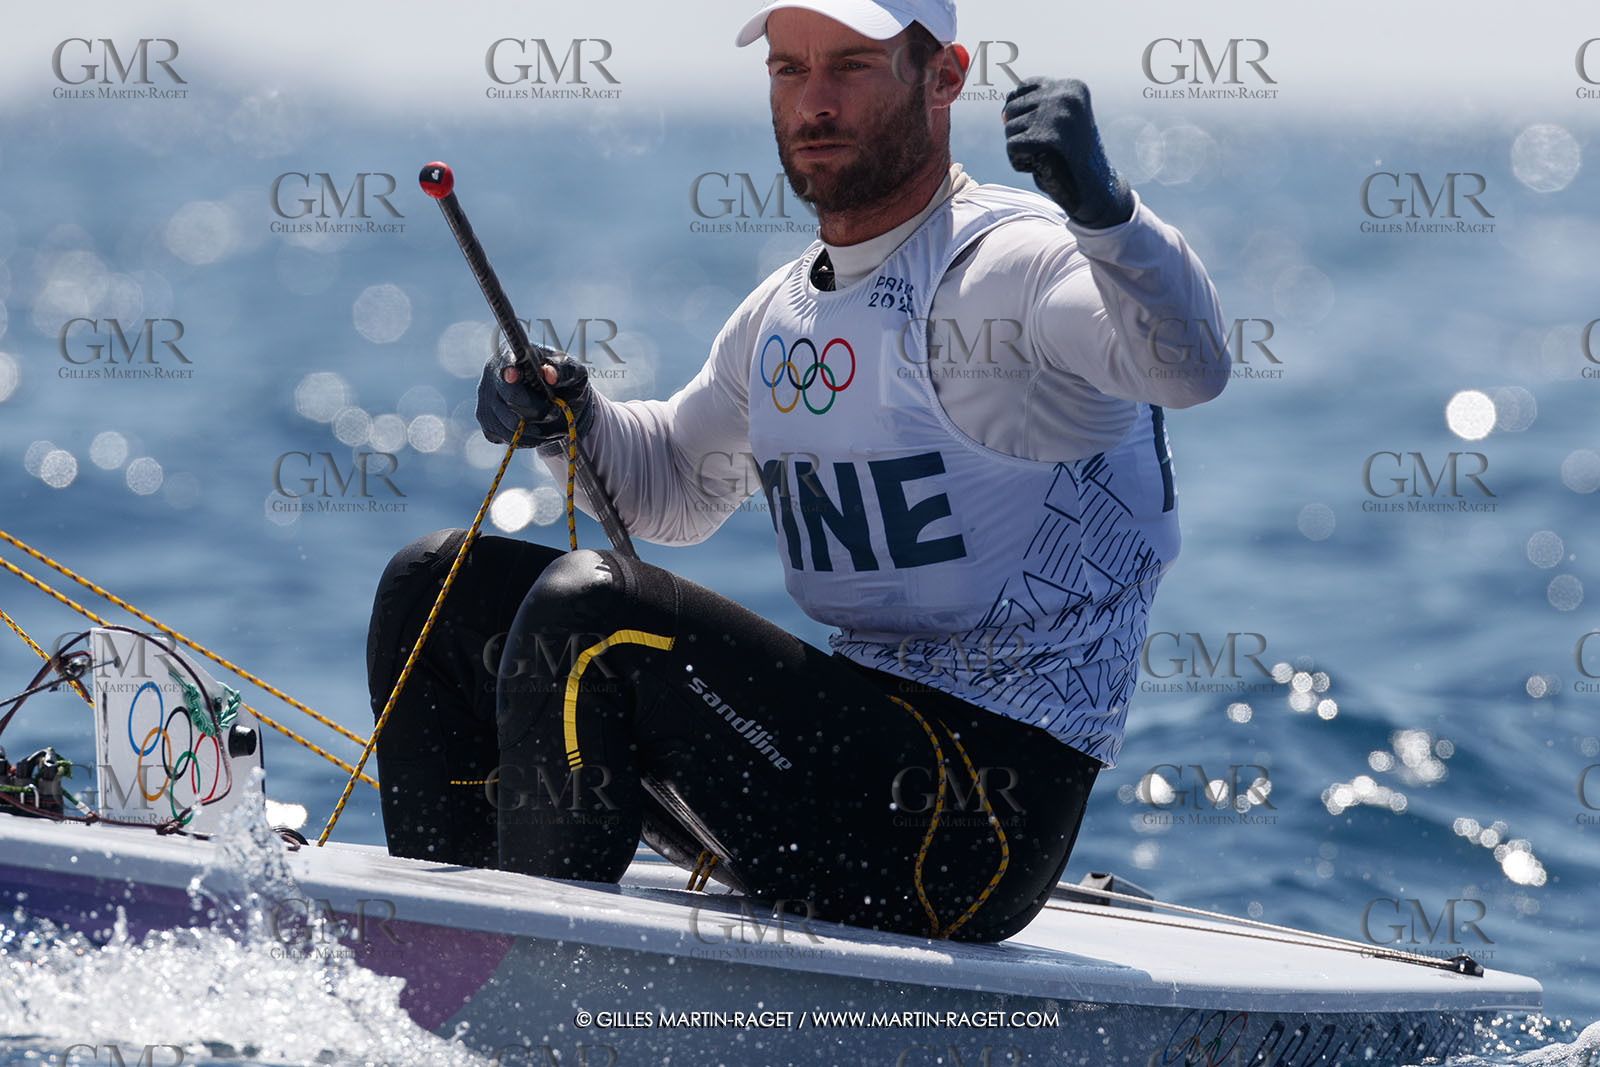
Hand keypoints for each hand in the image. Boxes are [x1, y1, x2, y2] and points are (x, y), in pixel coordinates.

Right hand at [476, 339, 594, 446]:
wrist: (559, 404)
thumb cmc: (564, 381)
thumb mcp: (573, 371)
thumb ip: (564, 369)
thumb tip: (550, 374)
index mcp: (512, 354)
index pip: (505, 362)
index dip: (508, 370)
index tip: (514, 375)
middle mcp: (492, 375)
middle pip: (508, 397)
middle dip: (537, 409)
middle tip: (556, 411)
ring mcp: (486, 400)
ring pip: (508, 423)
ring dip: (537, 429)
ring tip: (552, 421)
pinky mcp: (488, 424)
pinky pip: (506, 437)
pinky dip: (527, 439)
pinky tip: (539, 430)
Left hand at [1002, 77, 1133, 229]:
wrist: (1094, 186)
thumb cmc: (1070, 154)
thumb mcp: (1055, 120)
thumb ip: (1029, 106)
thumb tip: (1004, 112)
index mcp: (1072, 86)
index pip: (1024, 87)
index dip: (1028, 113)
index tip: (1052, 129)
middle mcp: (1065, 96)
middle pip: (1012, 108)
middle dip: (1023, 132)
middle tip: (1050, 146)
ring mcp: (1055, 116)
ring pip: (1009, 128)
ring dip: (1023, 148)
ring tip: (1048, 155)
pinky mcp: (1045, 138)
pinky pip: (1011, 148)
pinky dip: (1021, 162)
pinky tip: (1043, 166)